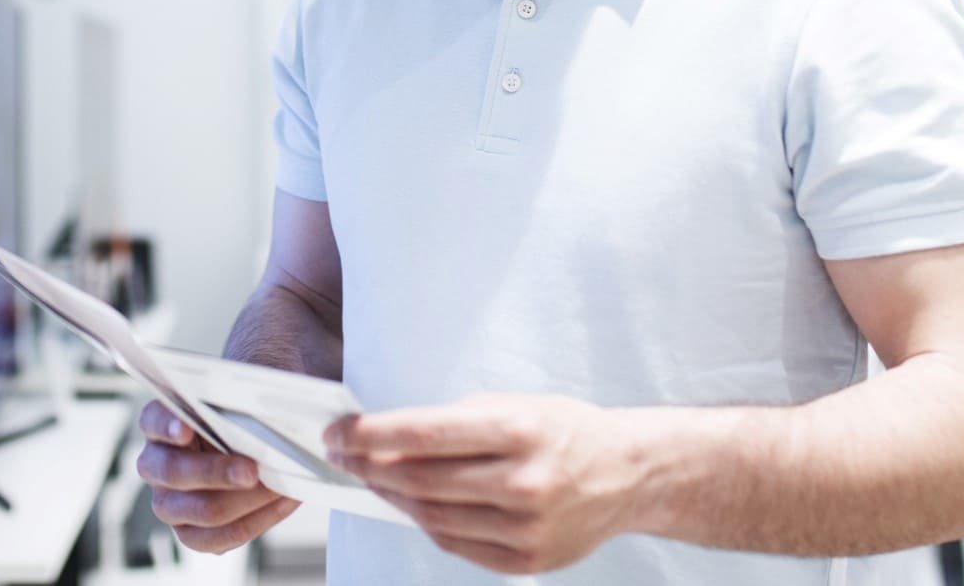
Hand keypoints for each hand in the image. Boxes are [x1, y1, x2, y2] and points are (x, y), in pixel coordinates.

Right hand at [136, 400, 300, 552]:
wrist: (252, 428)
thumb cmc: (242, 407)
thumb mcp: (242, 394)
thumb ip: (245, 401)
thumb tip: (271, 419)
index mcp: (159, 420)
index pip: (153, 420)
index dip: (167, 427)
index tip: (186, 430)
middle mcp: (156, 461)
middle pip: (173, 472)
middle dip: (216, 473)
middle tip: (252, 470)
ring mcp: (169, 500)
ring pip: (198, 512)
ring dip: (243, 503)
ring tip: (278, 488)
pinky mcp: (191, 530)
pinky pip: (217, 539)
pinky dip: (256, 521)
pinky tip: (283, 501)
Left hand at [324, 392, 644, 574]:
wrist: (625, 474)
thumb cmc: (561, 430)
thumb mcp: (512, 404)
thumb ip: (453, 423)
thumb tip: (387, 437)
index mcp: (517, 430)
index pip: (424, 434)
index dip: (370, 435)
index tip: (337, 433)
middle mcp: (522, 481)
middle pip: (421, 479)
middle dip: (369, 465)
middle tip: (342, 455)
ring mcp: (526, 528)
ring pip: (432, 516)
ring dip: (391, 496)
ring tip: (369, 477)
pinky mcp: (527, 560)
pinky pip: (456, 543)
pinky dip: (426, 523)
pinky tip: (410, 504)